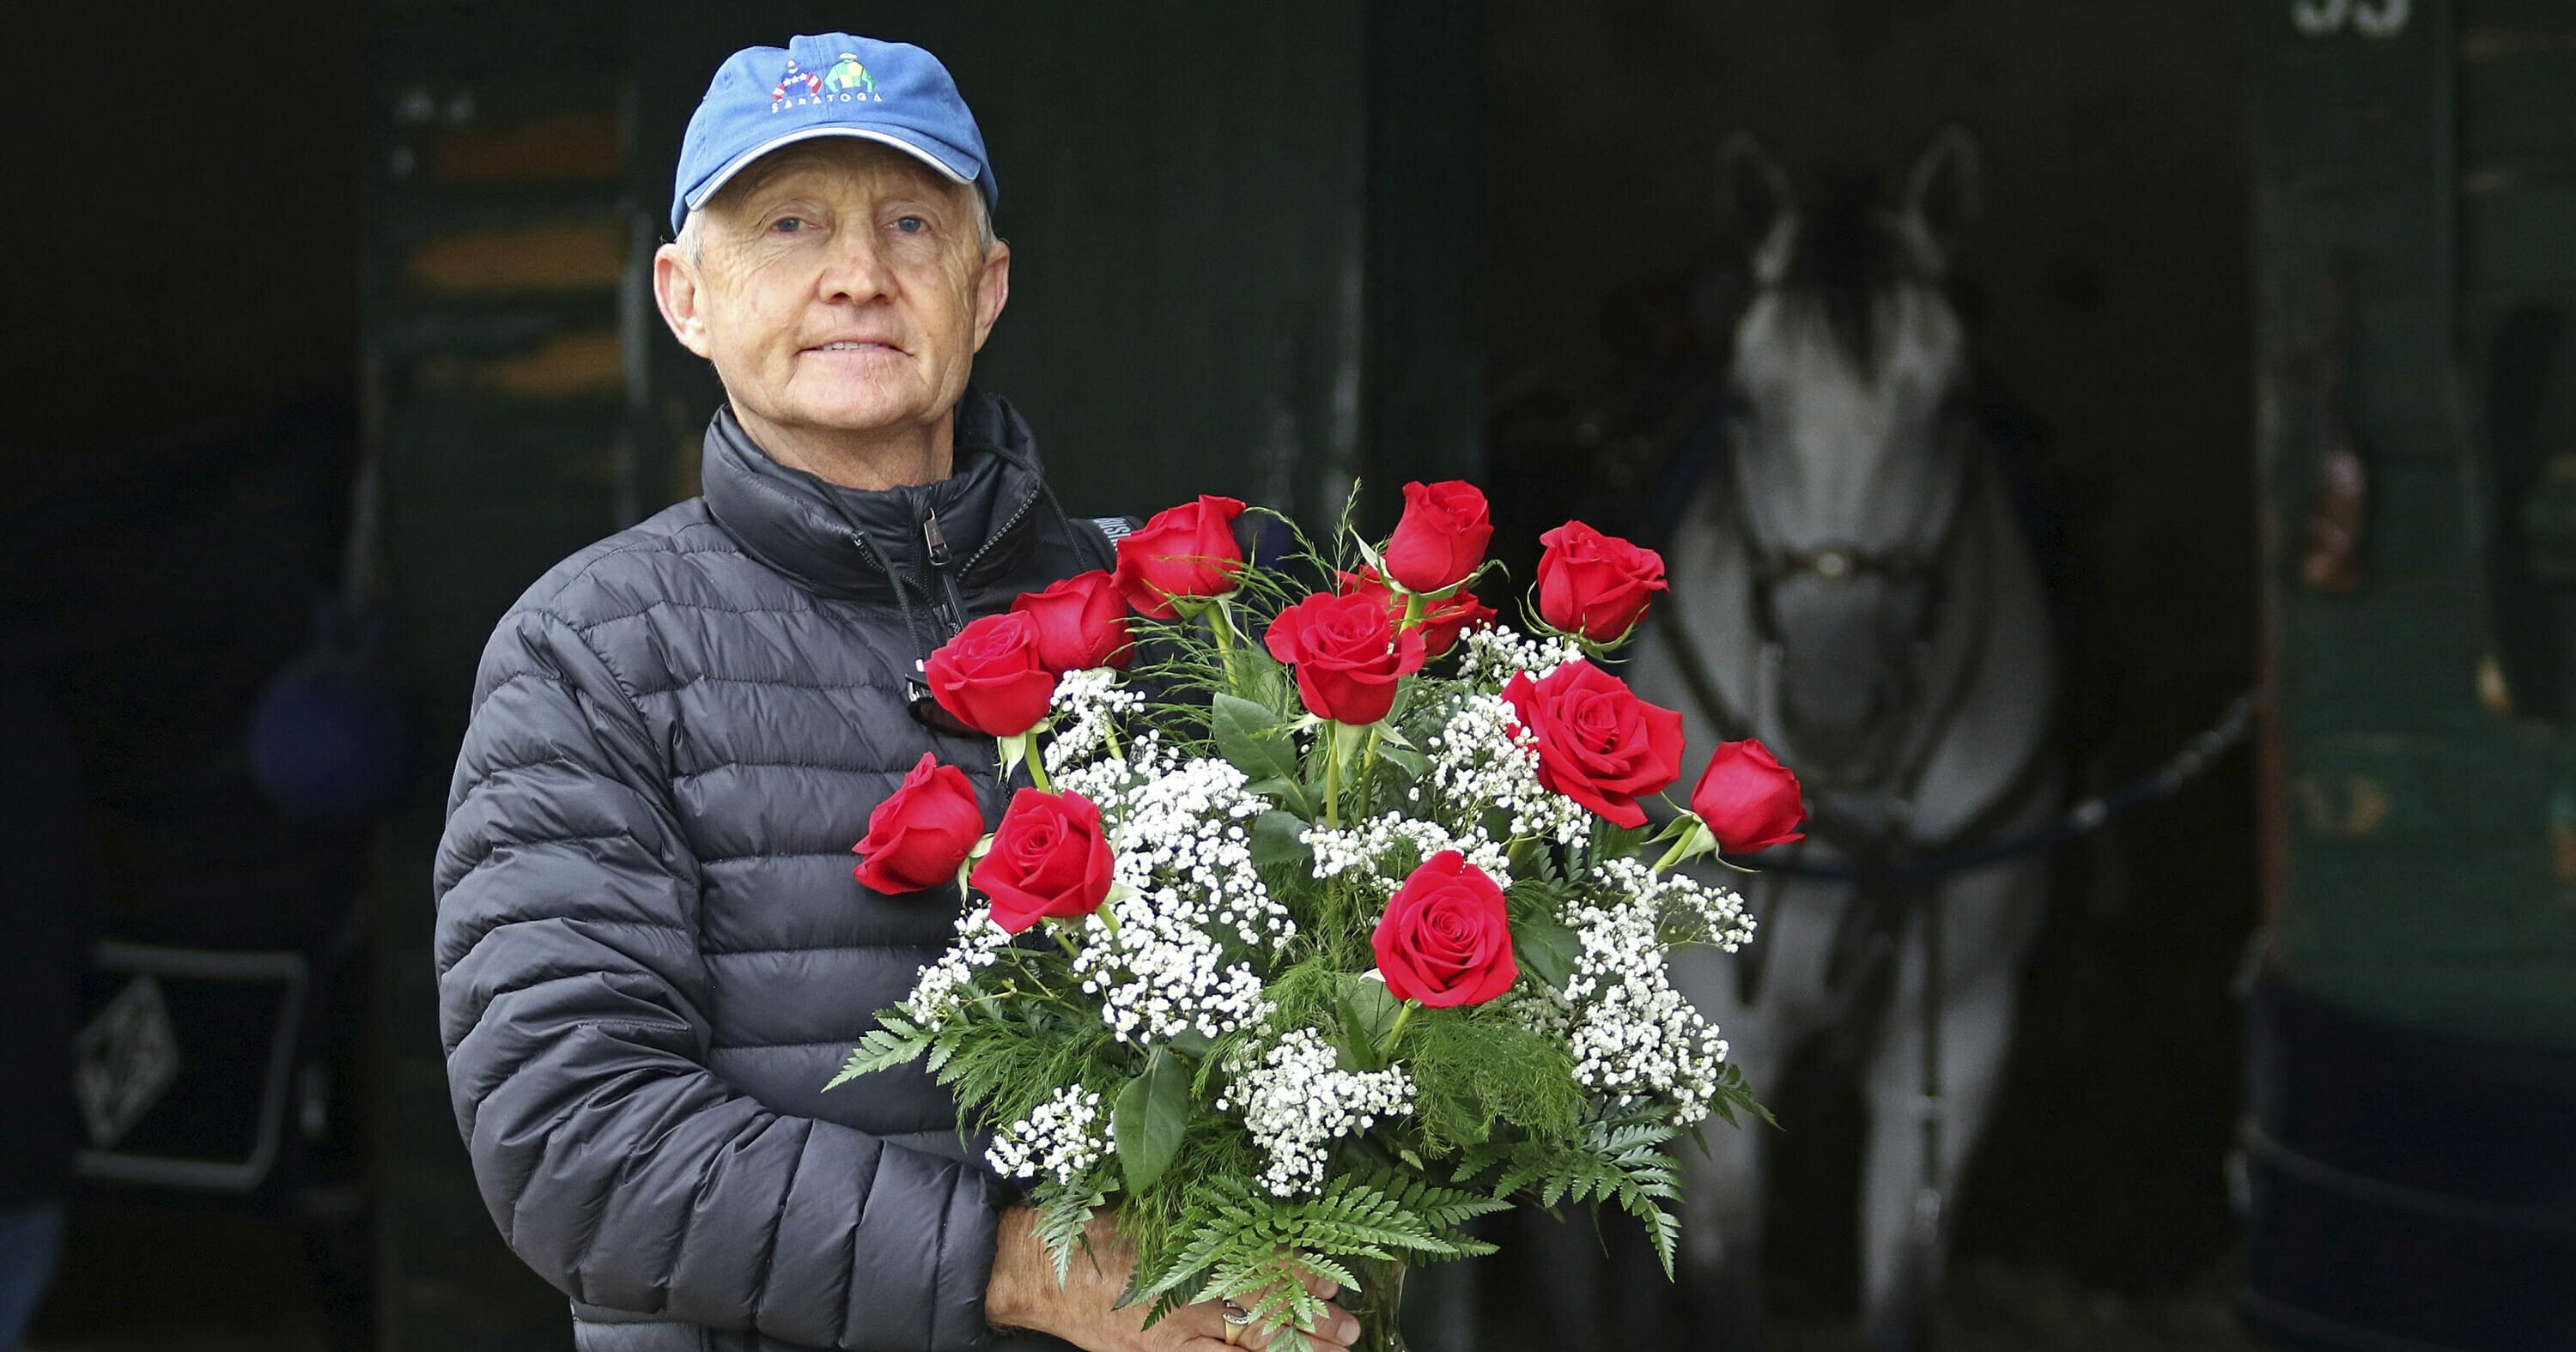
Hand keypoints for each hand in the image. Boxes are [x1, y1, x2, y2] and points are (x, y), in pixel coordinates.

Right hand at [986, 1207, 1360, 1351]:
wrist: (1035, 1268)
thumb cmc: (1094, 1228)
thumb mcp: (1151, 1209)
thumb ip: (1197, 1213)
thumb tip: (1257, 1208)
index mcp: (1186, 1245)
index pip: (1258, 1262)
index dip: (1299, 1272)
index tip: (1333, 1275)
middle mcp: (1183, 1291)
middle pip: (1261, 1308)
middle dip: (1310, 1320)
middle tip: (1351, 1324)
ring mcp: (1169, 1330)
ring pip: (1245, 1345)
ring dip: (1292, 1349)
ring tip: (1333, 1351)